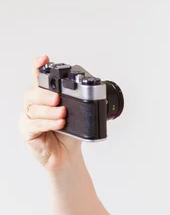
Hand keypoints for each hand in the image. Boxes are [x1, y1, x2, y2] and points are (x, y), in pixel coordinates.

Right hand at [18, 55, 80, 171]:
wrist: (67, 155)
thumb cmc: (69, 134)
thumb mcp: (77, 115)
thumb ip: (79, 103)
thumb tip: (96, 93)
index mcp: (45, 97)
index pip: (39, 78)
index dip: (38, 67)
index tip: (44, 58)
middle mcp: (34, 105)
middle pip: (31, 93)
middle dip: (44, 94)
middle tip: (57, 98)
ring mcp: (28, 118)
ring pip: (33, 109)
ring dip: (49, 111)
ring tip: (62, 115)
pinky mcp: (27, 132)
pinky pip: (34, 125)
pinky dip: (48, 123)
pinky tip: (59, 123)